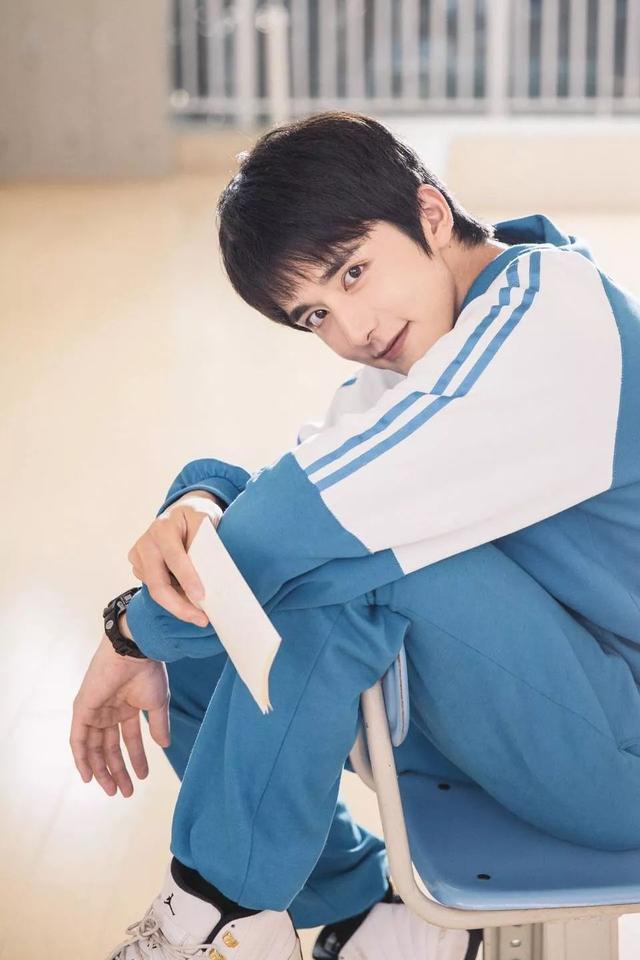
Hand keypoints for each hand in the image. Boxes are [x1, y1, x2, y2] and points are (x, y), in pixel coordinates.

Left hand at [70, 634, 170, 796]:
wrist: (135, 651)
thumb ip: (158, 725)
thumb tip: (164, 746)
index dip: (135, 760)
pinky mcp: (82, 709)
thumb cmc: (148, 671)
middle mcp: (108, 711)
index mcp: (126, 708)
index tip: (143, 777)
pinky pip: (78, 739)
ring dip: (101, 770)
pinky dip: (82, 758)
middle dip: (117, 770)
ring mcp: (94, 711)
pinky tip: (89, 776)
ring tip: (112, 789)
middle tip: (125, 792)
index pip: (128, 740)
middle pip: (109, 748)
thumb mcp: (157, 703)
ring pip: (94, 748)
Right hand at [127, 490, 224, 625]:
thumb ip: (203, 543)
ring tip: (199, 614)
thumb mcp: (205, 520)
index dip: (188, 579)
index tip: (202, 597)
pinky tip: (188, 599)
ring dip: (178, 605)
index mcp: (163, 528)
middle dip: (179, 606)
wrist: (179, 512)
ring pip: (156, 590)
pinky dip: (173, 598)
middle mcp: (146, 543)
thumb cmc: (195, 516)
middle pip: (158, 584)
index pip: (174, 558)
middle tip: (201, 620)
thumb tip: (207, 574)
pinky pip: (155, 588)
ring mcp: (138, 556)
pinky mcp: (138, 567)